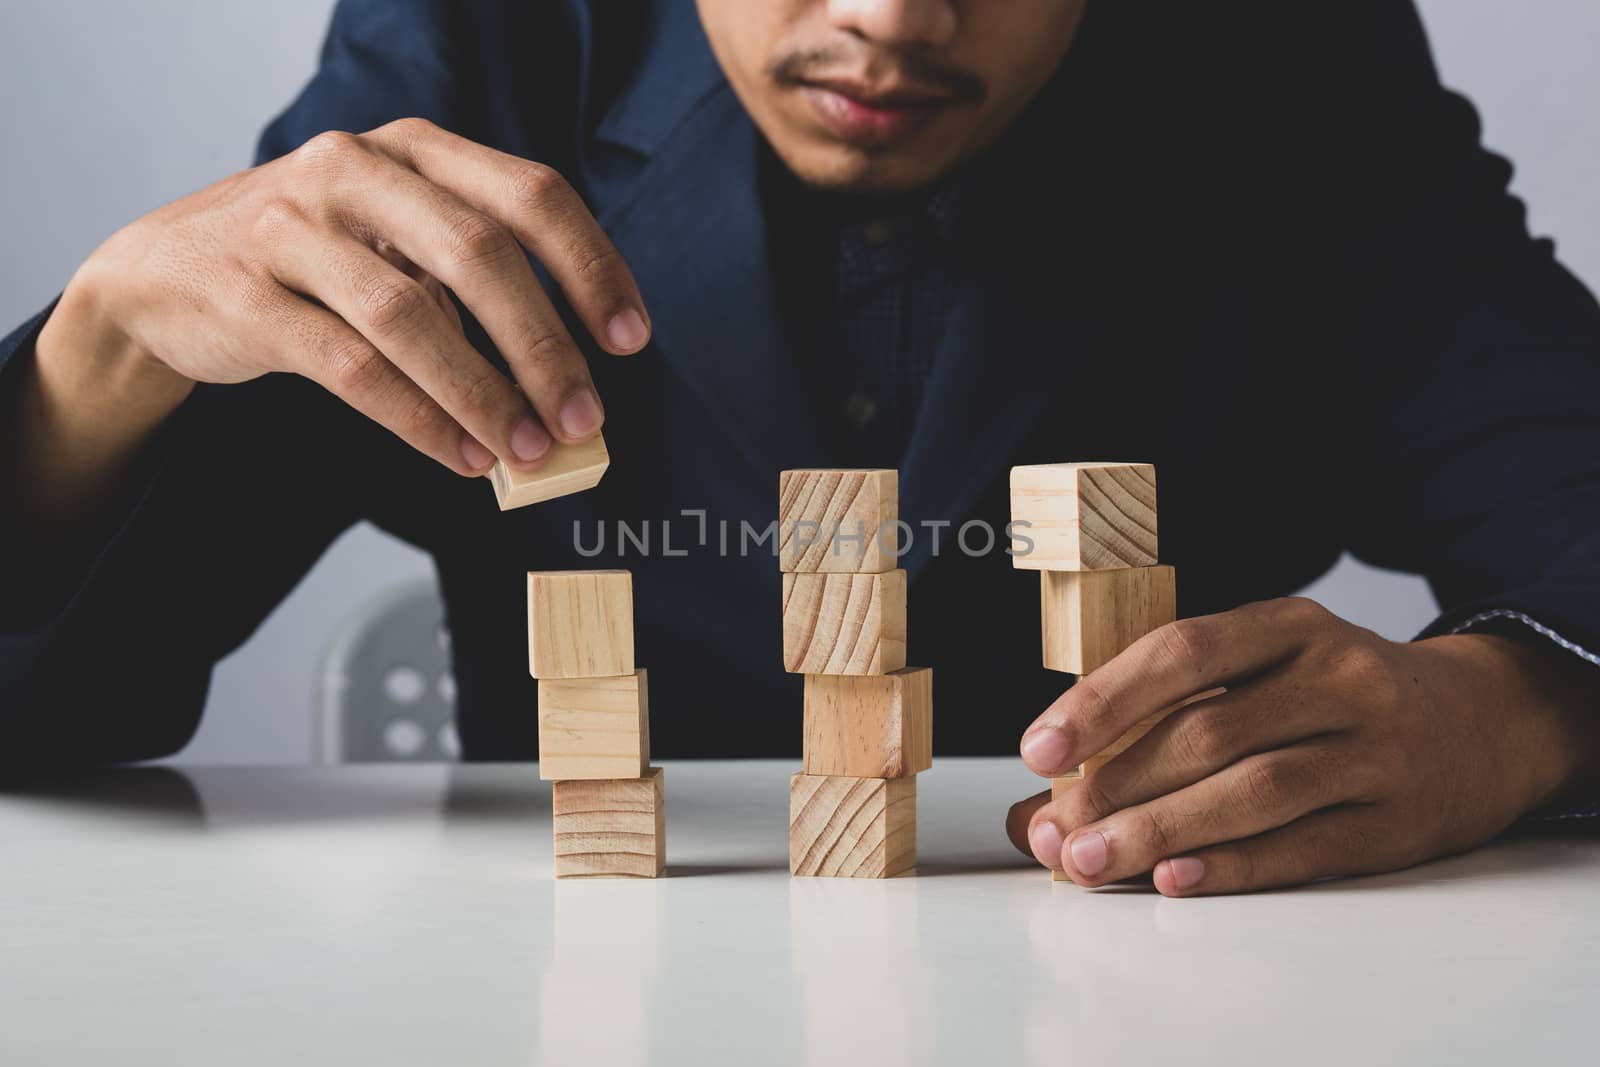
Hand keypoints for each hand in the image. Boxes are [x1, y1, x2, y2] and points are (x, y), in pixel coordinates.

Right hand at [54, 117, 648, 476]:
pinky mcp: (244, 296)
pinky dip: (418, 420)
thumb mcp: (399, 236)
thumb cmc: (317, 260)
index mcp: (415, 150)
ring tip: (529, 451)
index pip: (529, 194)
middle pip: (478, 253)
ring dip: (483, 393)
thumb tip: (571, 376)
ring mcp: (290, 228)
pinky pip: (349, 367)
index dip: (590, 267)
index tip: (632, 339)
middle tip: (586, 418)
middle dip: (545, 345)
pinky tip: (463, 457)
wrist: (164, 272)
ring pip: (411, 315)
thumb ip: (475, 279)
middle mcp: (354, 170)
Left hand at [1005, 597, 1599, 894]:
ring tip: (1089, 861)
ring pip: (1253, 792)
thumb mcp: (1264, 671)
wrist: (1481, 723)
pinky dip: (1232, 866)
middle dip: (1117, 784)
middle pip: (1209, 732)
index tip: (1037, 747)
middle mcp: (1338, 678)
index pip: (1182, 652)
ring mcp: (1374, 751)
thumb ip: (1158, 719)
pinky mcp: (1395, 823)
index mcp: (1290, 625)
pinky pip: (1303, 847)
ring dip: (1160, 831)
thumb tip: (1037, 807)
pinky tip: (1172, 880)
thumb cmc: (1331, 696)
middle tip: (1055, 826)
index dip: (1103, 700)